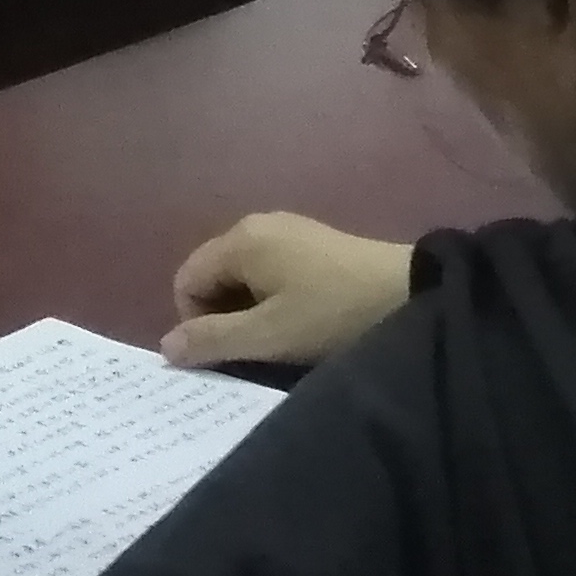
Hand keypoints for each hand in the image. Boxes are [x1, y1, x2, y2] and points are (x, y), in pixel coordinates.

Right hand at [162, 210, 415, 368]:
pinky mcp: (313, 243)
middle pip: (213, 276)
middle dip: (223, 317)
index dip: (196, 322)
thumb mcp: (268, 335)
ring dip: (250, 312)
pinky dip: (273, 300)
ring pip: (243, 278)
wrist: (409, 292)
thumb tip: (166, 347)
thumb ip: (212, 340)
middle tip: (256, 349)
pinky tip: (302, 321)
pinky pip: (270, 273)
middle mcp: (258, 224)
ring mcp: (288, 230)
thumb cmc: (331, 314)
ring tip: (281, 339)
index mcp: (240, 240)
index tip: (230, 351)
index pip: (186, 280)